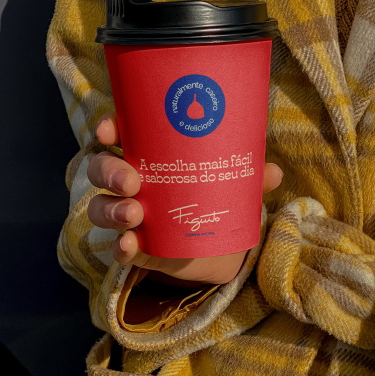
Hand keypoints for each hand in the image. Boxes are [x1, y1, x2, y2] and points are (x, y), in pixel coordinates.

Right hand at [87, 112, 282, 285]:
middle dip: (110, 171)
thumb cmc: (217, 194)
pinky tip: (128, 245)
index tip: (108, 131)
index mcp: (150, 153)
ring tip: (134, 214)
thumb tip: (274, 172)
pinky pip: (116, 245)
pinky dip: (120, 246)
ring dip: (111, 209)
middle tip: (132, 181)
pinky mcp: (134, 245)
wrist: (219, 243)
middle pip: (101, 168)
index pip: (118, 134)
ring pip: (100, 206)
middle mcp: (131, 180)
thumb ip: (250, 176)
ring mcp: (128, 213)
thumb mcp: (232, 182)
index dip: (108, 129)